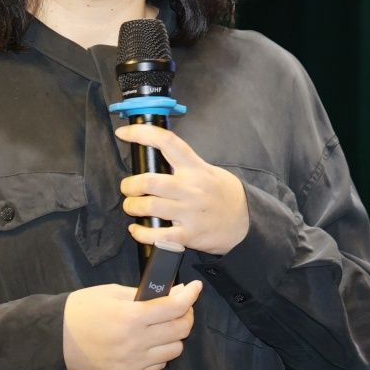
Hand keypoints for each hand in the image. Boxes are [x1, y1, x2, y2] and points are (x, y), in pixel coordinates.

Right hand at [63, 281, 202, 369]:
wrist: (57, 340)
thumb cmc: (82, 309)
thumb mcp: (111, 292)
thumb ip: (142, 294)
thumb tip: (171, 292)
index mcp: (131, 316)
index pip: (174, 307)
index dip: (190, 295)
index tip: (195, 287)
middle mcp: (136, 342)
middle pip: (180, 329)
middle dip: (186, 314)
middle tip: (180, 305)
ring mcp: (134, 361)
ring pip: (175, 350)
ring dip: (175, 335)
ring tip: (163, 324)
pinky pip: (159, 365)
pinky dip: (161, 351)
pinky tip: (151, 341)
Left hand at [117, 124, 249, 255]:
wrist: (246, 222)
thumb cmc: (222, 194)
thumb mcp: (208, 170)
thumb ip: (184, 164)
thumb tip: (154, 153)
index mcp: (195, 167)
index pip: (166, 142)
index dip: (141, 134)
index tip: (123, 133)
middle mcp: (191, 188)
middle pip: (150, 181)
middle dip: (130, 185)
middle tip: (127, 188)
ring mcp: (190, 212)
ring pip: (150, 206)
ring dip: (132, 206)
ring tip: (131, 206)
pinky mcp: (189, 235)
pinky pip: (158, 236)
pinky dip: (141, 233)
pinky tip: (136, 229)